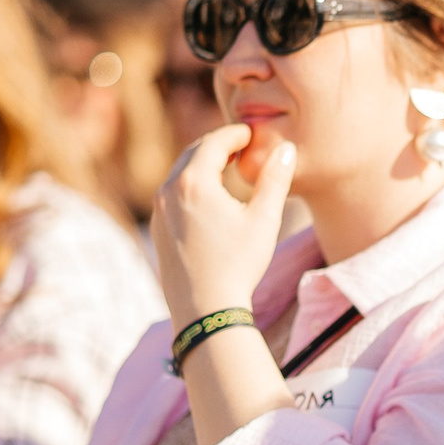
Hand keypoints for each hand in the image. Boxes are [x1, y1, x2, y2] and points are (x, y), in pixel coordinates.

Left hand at [153, 128, 294, 326]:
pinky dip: (192, 187)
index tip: (252, 133)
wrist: (206, 311)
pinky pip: (173, 196)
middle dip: (217, 145)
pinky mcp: (158, 231)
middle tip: (240, 145)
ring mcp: (159, 212)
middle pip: (193, 153)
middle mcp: (169, 191)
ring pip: (180, 174)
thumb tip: (285, 149)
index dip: (236, 134)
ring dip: (203, 165)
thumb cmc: (238, 264)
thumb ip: (275, 179)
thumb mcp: (264, 219)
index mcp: (194, 181)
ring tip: (226, 169)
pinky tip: (210, 200)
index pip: (214, 142)